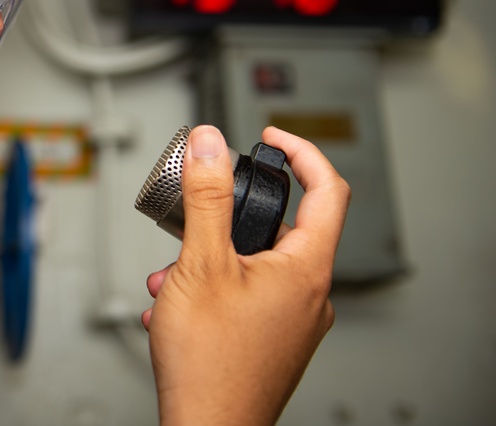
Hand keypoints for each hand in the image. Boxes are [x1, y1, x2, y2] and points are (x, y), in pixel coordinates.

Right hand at [141, 125, 349, 425]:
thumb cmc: (210, 363)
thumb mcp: (200, 264)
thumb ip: (207, 197)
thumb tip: (212, 143)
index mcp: (306, 268)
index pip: (328, 188)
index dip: (301, 151)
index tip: (271, 137)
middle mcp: (309, 294)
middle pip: (279, 227)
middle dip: (223, 219)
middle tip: (195, 219)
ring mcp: (292, 320)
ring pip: (254, 264)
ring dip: (206, 260)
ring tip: (172, 280)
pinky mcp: (272, 339)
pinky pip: (246, 294)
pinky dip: (210, 288)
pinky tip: (176, 307)